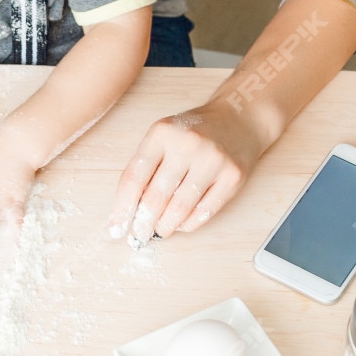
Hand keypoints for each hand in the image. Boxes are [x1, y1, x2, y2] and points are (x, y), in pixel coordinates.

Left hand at [106, 103, 259, 243]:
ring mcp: (213, 160)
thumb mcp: (164, 137)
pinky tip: (181, 224)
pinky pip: (205, 211)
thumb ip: (147, 166)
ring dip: (165, 226)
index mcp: (162, 133)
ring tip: (159, 231)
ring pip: (180, 208)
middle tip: (138, 236)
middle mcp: (188, 144)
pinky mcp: (233, 176)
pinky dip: (189, 224)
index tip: (116, 227)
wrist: (239, 118)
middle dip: (143, 223)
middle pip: (156, 196)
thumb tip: (129, 210)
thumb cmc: (194, 132)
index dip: (122, 207)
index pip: (134, 177)